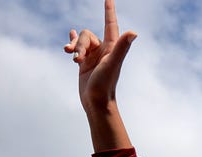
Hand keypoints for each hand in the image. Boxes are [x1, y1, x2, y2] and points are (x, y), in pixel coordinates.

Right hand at [64, 0, 137, 114]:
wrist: (97, 103)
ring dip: (74, 48)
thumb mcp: (112, 64)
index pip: (110, 23)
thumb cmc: (105, 85)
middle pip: (87, 35)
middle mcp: (104, 49)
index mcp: (112, 47)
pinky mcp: (84, 63)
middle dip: (79, 44)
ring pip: (80, 42)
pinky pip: (77, 47)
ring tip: (73, 59)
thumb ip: (121, 47)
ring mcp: (93, 56)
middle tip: (78, 59)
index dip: (109, 9)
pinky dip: (72, 43)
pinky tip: (68, 43)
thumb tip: (133, 32)